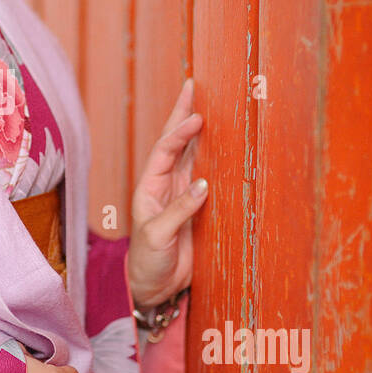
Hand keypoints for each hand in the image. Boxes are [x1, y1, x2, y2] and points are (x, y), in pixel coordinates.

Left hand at [126, 77, 206, 308]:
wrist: (152, 287)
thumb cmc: (146, 262)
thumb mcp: (157, 237)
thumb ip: (179, 212)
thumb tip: (203, 185)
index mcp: (149, 187)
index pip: (165, 151)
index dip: (179, 133)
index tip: (196, 117)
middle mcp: (165, 185)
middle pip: (176, 143)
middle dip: (184, 114)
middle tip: (193, 85)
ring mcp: (182, 194)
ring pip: (193, 155)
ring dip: (200, 131)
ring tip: (209, 103)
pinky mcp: (197, 208)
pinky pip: (208, 176)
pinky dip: (216, 157)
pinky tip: (225, 142)